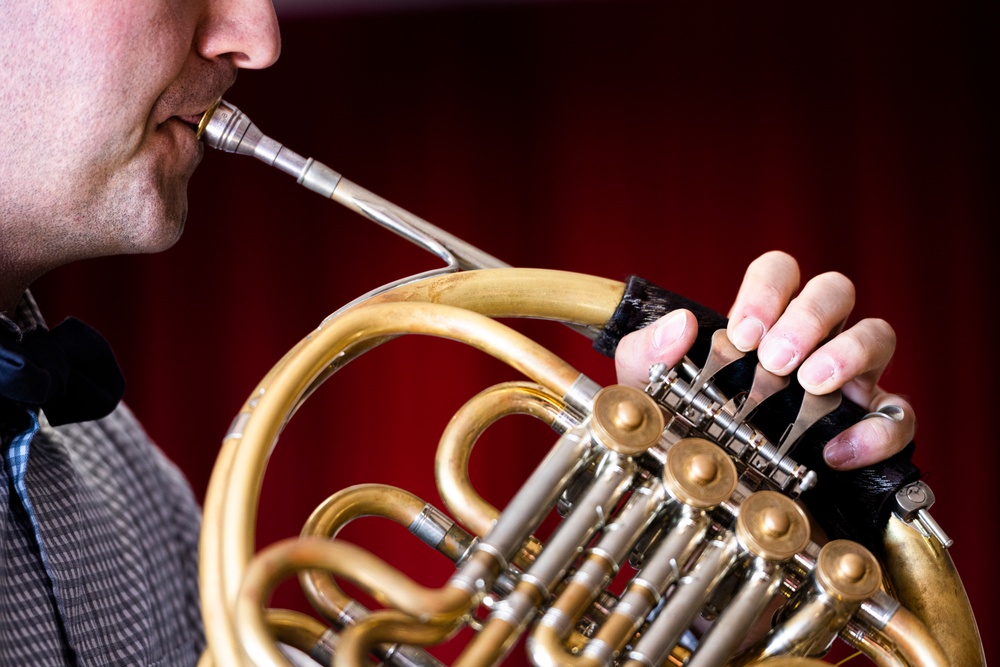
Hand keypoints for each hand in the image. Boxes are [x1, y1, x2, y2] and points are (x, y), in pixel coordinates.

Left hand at [614, 250, 914, 470]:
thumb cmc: (683, 434)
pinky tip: (836, 452)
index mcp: (763, 324)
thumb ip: (647, 352)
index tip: (743, 334)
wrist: (715, 505)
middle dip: (809, 317)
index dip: (767, 290)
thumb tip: (680, 323)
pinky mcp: (870, 433)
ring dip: (849, 353)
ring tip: (812, 384)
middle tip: (776, 359)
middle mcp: (811, 344)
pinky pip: (899, 417)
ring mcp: (848, 384)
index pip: (780, 272)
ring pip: (878, 336)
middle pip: (835, 291)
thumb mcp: (649, 393)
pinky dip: (876, 431)